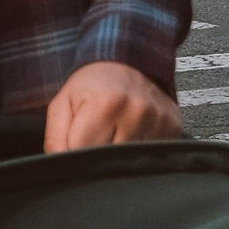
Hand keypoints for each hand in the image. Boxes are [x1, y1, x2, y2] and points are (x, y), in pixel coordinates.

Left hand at [46, 62, 181, 152]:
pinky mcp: (173, 129)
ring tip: (115, 132)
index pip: (85, 156)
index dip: (76, 156)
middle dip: (98, 156)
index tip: (77, 143)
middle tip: (97, 134)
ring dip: (119, 155)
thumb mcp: (62, 105)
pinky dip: (138, 151)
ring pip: (130, 163)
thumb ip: (55, 139)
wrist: (128, 62)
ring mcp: (158, 122)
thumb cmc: (92, 85)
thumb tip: (60, 167)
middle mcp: (137, 113)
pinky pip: (151, 156)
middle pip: (109, 163)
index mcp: (106, 106)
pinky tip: (132, 133)